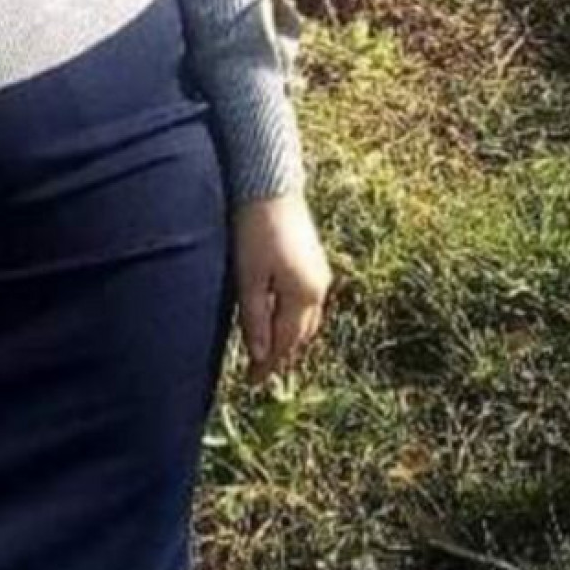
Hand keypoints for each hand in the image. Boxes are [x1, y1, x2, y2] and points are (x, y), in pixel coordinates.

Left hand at [231, 189, 330, 384]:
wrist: (270, 187)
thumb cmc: (254, 231)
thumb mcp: (248, 278)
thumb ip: (255, 318)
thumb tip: (260, 355)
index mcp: (303, 295)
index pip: (285, 342)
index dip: (268, 364)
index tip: (251, 382)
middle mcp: (319, 288)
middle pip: (300, 334)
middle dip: (280, 354)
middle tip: (257, 372)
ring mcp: (320, 274)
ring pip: (306, 319)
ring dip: (288, 337)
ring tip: (266, 351)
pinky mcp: (315, 262)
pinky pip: (306, 302)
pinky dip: (293, 318)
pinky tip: (277, 318)